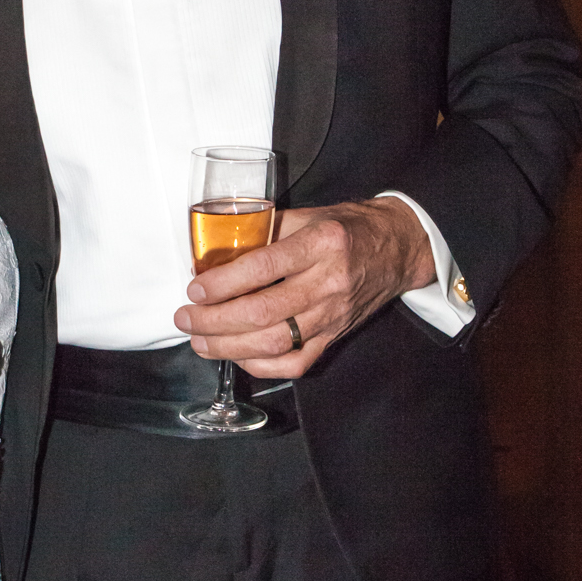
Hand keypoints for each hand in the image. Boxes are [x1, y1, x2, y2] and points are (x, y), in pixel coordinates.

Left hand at [174, 196, 435, 377]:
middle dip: (215, 321)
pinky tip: (235, 355)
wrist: (396, 249)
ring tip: (199, 341)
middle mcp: (329, 283)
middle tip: (185, 319)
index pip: (264, 268)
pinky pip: (295, 363)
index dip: (223, 283)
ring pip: (275, 343)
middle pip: (263, 313)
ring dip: (229, 347)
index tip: (194, 289)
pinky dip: (260, 364)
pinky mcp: (335, 338)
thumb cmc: (345, 228)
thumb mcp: (307, 216)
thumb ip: (263, 232)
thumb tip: (213, 253)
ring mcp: (334, 316)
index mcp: (321, 244)